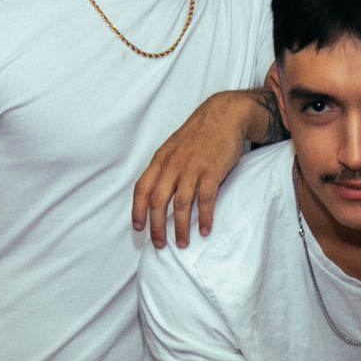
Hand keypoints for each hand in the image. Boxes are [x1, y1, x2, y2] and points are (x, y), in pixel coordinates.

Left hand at [132, 90, 255, 247]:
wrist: (223, 115)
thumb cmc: (198, 134)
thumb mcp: (173, 148)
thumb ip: (164, 168)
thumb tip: (157, 195)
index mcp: (160, 160)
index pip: (142, 188)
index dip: (137, 210)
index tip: (139, 228)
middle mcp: (172, 164)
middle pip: (158, 201)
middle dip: (157, 227)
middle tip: (160, 245)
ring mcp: (192, 167)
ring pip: (181, 204)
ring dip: (181, 227)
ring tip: (183, 243)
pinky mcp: (211, 170)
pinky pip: (205, 199)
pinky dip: (204, 217)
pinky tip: (205, 230)